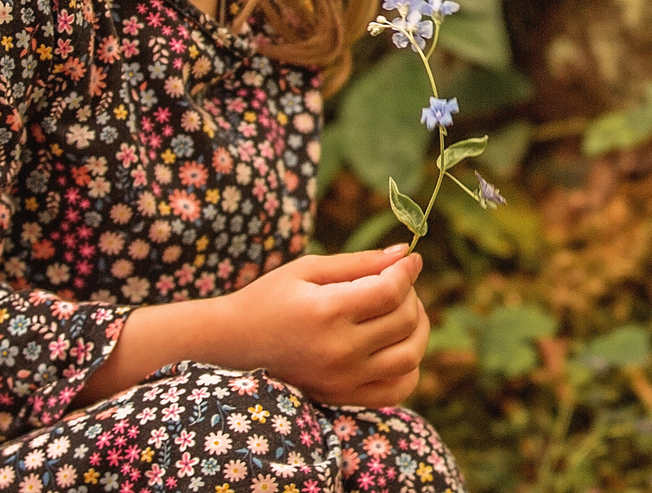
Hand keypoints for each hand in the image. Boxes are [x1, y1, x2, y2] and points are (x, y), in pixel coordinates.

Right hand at [216, 245, 429, 407]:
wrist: (233, 344)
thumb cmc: (270, 298)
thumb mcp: (308, 269)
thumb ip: (359, 263)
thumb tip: (405, 253)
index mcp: (327, 312)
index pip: (391, 291)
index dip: (408, 271)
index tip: (411, 260)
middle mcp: (338, 350)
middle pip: (404, 321)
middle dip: (411, 295)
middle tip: (397, 284)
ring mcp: (341, 380)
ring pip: (409, 357)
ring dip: (418, 331)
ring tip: (403, 313)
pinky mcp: (341, 397)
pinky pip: (396, 390)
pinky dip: (408, 368)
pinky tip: (396, 346)